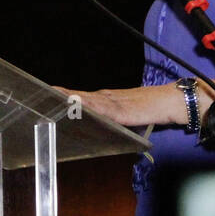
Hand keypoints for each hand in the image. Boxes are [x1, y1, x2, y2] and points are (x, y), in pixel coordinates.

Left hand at [53, 84, 183, 127]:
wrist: (169, 101)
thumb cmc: (151, 107)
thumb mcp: (128, 113)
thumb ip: (114, 117)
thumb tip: (103, 125)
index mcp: (108, 99)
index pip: (83, 96)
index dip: (67, 94)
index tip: (49, 92)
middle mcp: (108, 98)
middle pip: (81, 95)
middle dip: (64, 94)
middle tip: (45, 91)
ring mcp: (114, 102)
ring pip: (88, 99)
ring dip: (71, 97)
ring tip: (55, 94)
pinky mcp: (121, 110)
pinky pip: (101, 108)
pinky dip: (88, 105)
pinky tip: (77, 103)